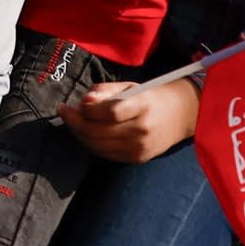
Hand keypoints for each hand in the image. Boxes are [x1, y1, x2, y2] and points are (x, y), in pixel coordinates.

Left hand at [60, 79, 201, 163]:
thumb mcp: (129, 86)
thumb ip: (104, 91)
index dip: (86, 110)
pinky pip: (105, 154)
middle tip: (64, 112)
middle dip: (75, 122)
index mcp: (143, 106)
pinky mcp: (136, 159)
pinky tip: (86, 132)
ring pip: (98, 145)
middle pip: (98, 132)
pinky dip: (91, 143)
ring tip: (73, 121)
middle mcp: (142, 130)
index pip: (109, 112)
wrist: (180, 115)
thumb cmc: (149, 96)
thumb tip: (84, 101)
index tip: (69, 104)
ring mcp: (139, 147)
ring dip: (79, 134)